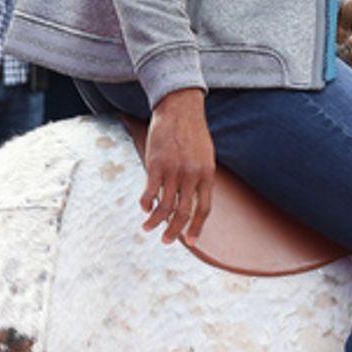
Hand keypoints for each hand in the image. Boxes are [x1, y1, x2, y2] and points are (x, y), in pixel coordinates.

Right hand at [141, 88, 213, 244]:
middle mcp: (192, 175)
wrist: (180, 109)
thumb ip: (201, 178)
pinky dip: (146, 203)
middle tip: (167, 241)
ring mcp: (174, 170)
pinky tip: (144, 208)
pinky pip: (150, 191)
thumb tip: (193, 199)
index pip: (204, 208)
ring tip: (149, 228)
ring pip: (165, 205)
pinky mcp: (156, 165)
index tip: (191, 242)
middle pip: (184, 211)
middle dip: (175, 230)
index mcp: (208, 174)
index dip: (197, 227)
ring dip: (156, 221)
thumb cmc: (193, 134)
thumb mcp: (205, 156)